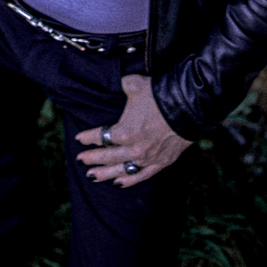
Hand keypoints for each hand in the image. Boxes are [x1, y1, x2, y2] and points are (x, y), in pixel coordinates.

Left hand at [74, 74, 191, 186]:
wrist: (188, 107)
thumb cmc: (159, 94)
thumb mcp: (134, 84)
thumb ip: (122, 85)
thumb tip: (118, 83)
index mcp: (123, 132)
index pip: (100, 137)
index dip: (87, 138)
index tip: (79, 139)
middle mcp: (132, 149)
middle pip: (107, 157)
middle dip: (92, 159)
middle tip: (81, 161)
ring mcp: (146, 158)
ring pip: (121, 171)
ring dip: (105, 174)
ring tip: (92, 176)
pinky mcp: (160, 163)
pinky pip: (141, 176)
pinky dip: (128, 181)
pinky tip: (118, 183)